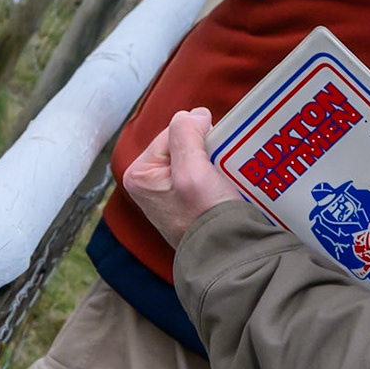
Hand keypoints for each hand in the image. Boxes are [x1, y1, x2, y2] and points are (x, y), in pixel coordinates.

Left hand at [123, 108, 243, 246]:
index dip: (198, 135)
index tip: (216, 150)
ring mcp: (170, 193)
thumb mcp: (192, 171)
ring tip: (229, 172)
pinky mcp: (190, 201)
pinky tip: (230, 181)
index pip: (172, 132)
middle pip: (184, 144)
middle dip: (207, 147)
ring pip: (197, 157)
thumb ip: (185, 135)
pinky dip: (219, 172)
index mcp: (139, 174)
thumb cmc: (206, 217)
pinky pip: (205, 173)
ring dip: (216, 159)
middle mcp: (150, 182)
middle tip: (223, 161)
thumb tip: (193, 114)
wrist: (228, 254)